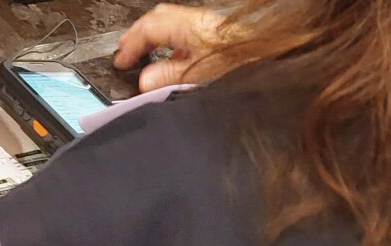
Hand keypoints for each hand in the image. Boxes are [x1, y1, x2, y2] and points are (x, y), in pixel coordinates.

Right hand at [115, 4, 245, 90]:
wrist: (268, 52)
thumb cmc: (241, 60)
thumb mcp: (200, 74)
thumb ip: (169, 77)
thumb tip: (145, 81)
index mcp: (187, 26)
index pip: (148, 30)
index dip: (131, 45)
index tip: (121, 61)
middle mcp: (195, 20)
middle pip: (157, 20)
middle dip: (138, 35)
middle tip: (126, 51)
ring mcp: (206, 25)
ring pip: (171, 23)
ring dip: (154, 37)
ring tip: (143, 52)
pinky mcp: (215, 33)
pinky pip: (185, 32)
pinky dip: (172, 42)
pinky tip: (174, 58)